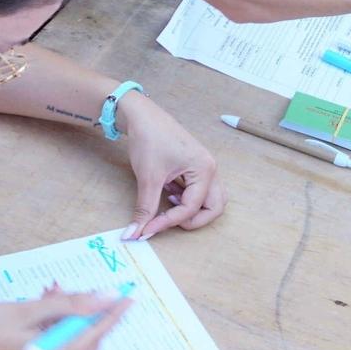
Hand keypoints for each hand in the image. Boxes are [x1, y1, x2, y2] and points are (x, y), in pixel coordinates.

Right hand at [0, 286, 129, 349]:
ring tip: (53, 293)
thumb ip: (69, 304)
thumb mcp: (25, 310)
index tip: (129, 296)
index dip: (113, 314)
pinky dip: (55, 331)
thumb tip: (106, 297)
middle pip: (86, 344)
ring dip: (69, 321)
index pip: (94, 334)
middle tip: (83, 289)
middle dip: (89, 315)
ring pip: (70, 347)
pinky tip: (41, 309)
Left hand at [113, 90, 225, 238]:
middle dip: (193, 220)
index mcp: (204, 169)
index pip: (192, 207)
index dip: (169, 222)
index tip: (146, 229)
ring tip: (169, 206)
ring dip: (193, 210)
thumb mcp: (148, 178)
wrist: (142, 116)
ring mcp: (204, 168)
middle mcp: (210, 169)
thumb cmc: (149, 139)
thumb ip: (145, 209)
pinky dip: (187, 200)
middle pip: (215, 207)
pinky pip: (199, 191)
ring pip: (211, 200)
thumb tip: (135, 233)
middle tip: (168, 222)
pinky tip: (168, 195)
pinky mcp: (195, 168)